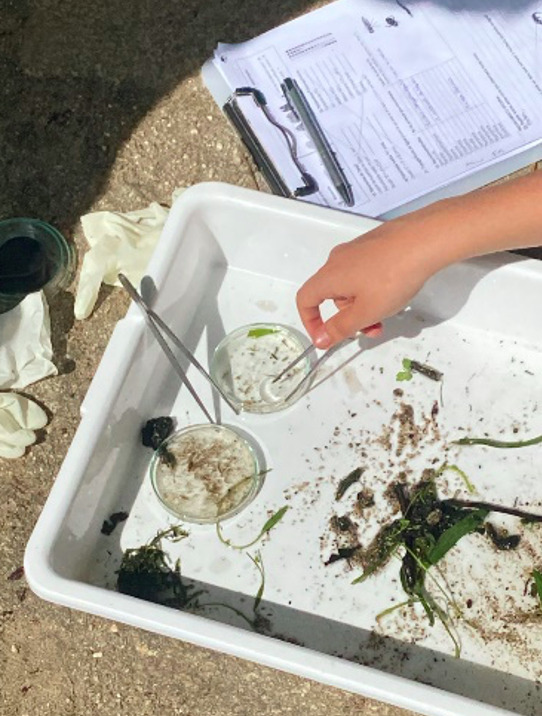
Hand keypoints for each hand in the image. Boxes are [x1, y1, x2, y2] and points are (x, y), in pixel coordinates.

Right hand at [296, 219, 437, 348]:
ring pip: (351, 285)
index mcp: (329, 276)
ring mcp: (357, 249)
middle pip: (333, 295)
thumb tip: (320, 338)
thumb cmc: (392, 277)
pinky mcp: (375, 245)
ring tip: (390, 313)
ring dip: (365, 305)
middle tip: (372, 329)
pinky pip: (365, 272)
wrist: (424, 240)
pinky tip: (396, 292)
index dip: (311, 322)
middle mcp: (338, 259)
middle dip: (350, 317)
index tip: (326, 337)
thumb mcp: (366, 312)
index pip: (305, 300)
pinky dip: (374, 289)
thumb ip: (341, 328)